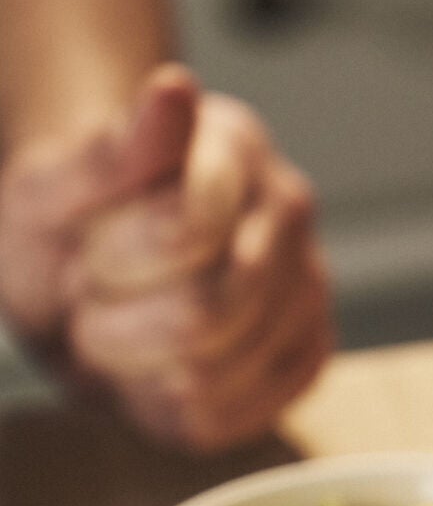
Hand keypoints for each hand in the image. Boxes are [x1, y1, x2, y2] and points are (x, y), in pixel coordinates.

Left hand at [0, 65, 331, 450]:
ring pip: (214, 375)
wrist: (83, 268)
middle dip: (118, 320)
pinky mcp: (309, 355)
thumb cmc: (65, 225)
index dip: (111, 262)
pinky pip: (232, 418)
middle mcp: (291, 211)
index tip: (85, 252)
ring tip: (125, 328)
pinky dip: (167, 408)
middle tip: (98, 299)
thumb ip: (111, 150)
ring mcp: (312, 287)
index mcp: (233, 145)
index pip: (187, 233)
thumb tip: (175, 87)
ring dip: (136, 367)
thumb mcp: (46, 189)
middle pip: (208, 313)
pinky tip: (154, 367)